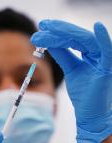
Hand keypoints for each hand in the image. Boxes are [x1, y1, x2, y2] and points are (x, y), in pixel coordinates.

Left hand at [31, 20, 111, 142]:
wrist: (90, 113)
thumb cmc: (82, 93)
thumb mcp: (71, 69)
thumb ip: (63, 55)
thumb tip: (49, 41)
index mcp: (89, 54)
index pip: (72, 39)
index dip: (57, 32)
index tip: (41, 28)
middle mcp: (97, 54)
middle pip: (77, 37)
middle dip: (58, 30)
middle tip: (42, 25)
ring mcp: (103, 61)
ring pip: (86, 41)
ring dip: (66, 33)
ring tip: (48, 28)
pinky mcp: (107, 70)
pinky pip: (107, 53)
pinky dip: (103, 40)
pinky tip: (97, 27)